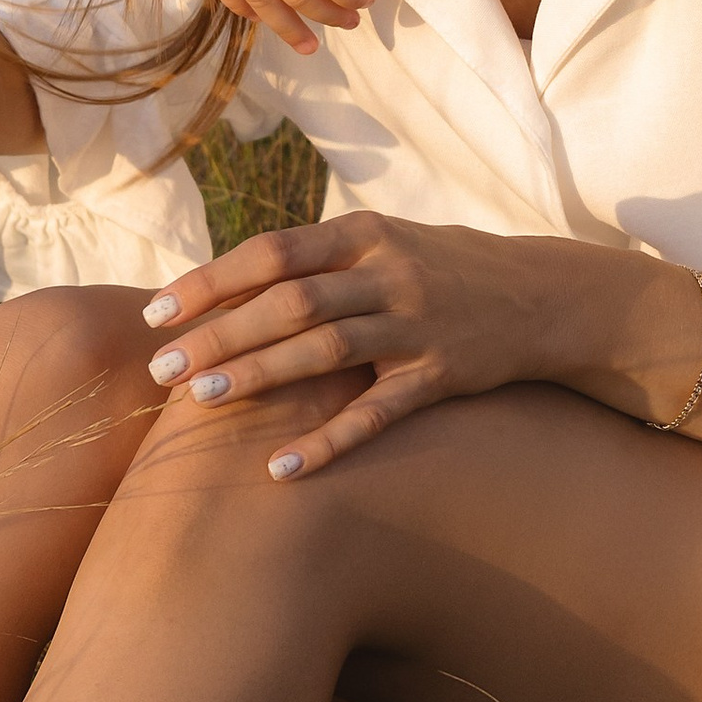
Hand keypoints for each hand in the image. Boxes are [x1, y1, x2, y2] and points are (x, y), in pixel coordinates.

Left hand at [139, 214, 562, 474]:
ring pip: (325, 349)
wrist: (544, 295)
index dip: (210, 281)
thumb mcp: (384, 244)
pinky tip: (283, 468)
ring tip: (202, 400)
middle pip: (289, 302)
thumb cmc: (443, 269)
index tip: (157, 312)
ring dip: (260, 374)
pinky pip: (377, 413)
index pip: (272, 252)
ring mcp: (417, 324)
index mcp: (364, 233)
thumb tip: (225, 282)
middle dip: (220, 334)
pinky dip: (329, 442)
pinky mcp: (442, 375)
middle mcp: (389, 272)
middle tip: (163, 369)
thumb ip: (317, 260)